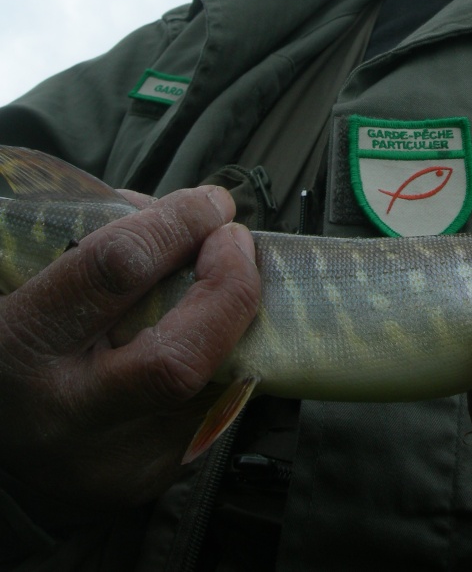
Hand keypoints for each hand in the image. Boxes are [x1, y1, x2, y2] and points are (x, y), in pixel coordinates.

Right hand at [0, 186, 260, 511]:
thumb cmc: (16, 336)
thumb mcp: (32, 278)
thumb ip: (106, 240)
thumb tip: (190, 212)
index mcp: (23, 343)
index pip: (118, 272)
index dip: (180, 226)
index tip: (211, 203)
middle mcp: (66, 415)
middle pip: (180, 356)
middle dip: (229, 288)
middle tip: (236, 241)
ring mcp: (109, 460)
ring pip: (212, 385)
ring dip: (234, 324)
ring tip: (225, 287)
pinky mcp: (144, 482)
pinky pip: (208, 411)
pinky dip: (218, 365)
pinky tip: (203, 342)